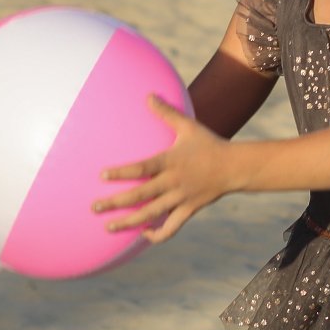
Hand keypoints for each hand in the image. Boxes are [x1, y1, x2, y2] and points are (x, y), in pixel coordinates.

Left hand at [95, 95, 234, 241]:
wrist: (235, 167)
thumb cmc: (209, 144)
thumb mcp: (188, 126)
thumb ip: (166, 113)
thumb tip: (148, 95)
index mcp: (171, 162)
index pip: (142, 168)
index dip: (122, 173)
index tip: (102, 175)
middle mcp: (174, 182)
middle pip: (140, 196)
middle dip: (116, 203)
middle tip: (94, 207)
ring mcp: (181, 198)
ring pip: (152, 214)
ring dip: (129, 222)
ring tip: (109, 226)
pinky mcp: (189, 210)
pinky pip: (171, 227)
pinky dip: (157, 235)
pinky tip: (143, 234)